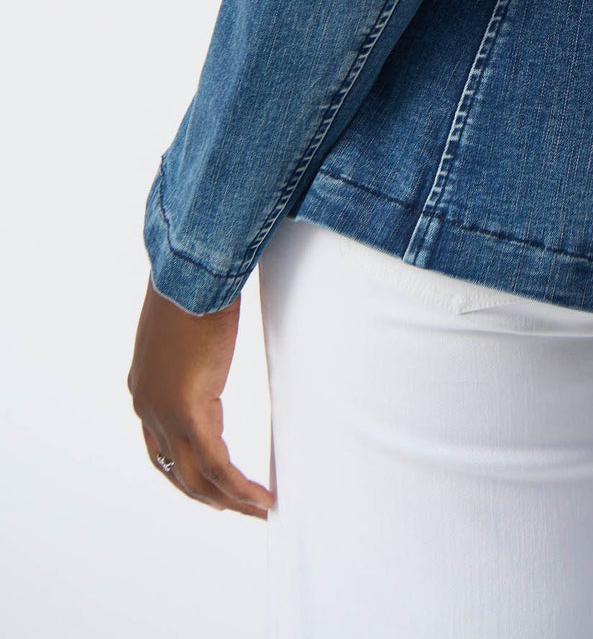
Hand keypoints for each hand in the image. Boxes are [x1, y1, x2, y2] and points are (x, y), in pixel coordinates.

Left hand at [128, 276, 275, 518]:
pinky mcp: (189, 412)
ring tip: (257, 509)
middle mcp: (146, 407)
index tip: (211, 482)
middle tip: (235, 508)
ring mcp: (163, 414)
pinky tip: (262, 497)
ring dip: (229, 500)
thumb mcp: (188, 320)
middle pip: (176, 471)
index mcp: (143, 386)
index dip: (185, 470)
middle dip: (207, 495)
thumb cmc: (195, 281)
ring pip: (197, 478)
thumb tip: (212, 325)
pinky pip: (218, 465)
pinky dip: (240, 488)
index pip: (160, 446)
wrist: (191, 270)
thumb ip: (194, 341)